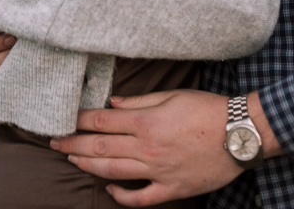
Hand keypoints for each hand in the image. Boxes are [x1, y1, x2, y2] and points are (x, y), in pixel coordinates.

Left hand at [50, 89, 240, 205]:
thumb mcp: (173, 95)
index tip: (63, 119)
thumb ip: (140, 101)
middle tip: (54, 142)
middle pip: (101, 146)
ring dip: (89, 165)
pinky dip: (122, 197)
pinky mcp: (171, 189)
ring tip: (71, 160)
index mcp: (147, 121)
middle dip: (74, 144)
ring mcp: (158, 171)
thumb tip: (113, 104)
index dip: (79, 120)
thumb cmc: (207, 109)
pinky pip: (140, 199)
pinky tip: (109, 190)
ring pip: (114, 171)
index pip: (103, 121)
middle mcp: (147, 148)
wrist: (239, 134)